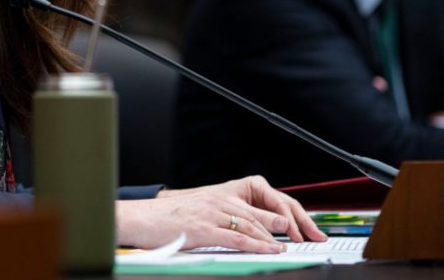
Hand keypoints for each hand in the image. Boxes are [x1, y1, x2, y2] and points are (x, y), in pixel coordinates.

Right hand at [116, 176, 325, 252]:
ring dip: (276, 236)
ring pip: (252, 223)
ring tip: (295, 244)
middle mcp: (217, 199)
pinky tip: (271, 250)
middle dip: (287, 224)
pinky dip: (258, 244)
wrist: (136, 218)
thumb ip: (218, 219)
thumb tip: (240, 233)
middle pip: (260, 211)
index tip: (298, 225)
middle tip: (307, 235)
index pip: (256, 201)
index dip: (280, 213)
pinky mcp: (203, 228)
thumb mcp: (194, 213)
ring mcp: (211, 213)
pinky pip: (237, 237)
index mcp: (217, 195)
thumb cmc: (161, 220)